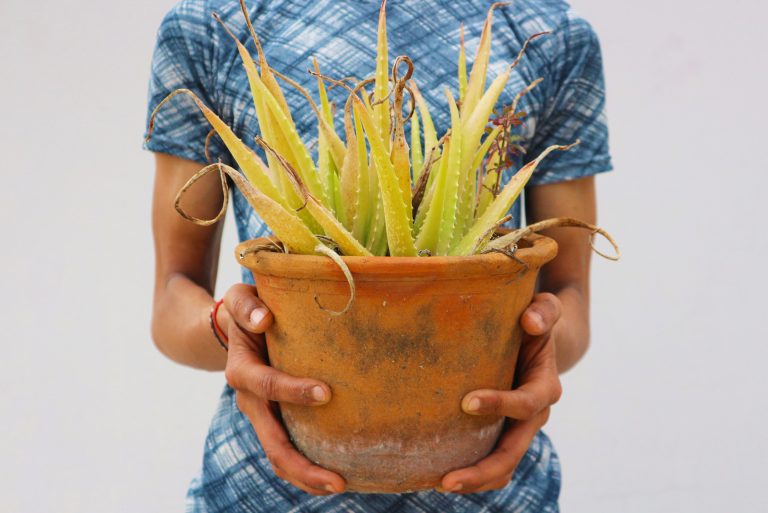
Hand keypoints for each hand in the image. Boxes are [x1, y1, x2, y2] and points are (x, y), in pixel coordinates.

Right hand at [220, 284, 345, 494]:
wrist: (236, 326)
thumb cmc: (247, 308)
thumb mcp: (239, 297)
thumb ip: (246, 306)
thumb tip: (265, 319)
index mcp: (241, 371)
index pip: (267, 385)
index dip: (293, 391)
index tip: (326, 393)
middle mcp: (249, 401)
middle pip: (272, 442)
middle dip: (303, 464)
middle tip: (338, 479)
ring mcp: (262, 415)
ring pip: (278, 456)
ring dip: (306, 476)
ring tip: (340, 485)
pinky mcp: (275, 420)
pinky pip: (287, 449)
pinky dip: (306, 467)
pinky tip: (335, 474)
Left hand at [439, 292, 563, 493]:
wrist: (536, 338)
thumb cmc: (533, 321)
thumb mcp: (544, 309)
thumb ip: (543, 311)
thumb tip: (529, 321)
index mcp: (545, 386)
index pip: (526, 404)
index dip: (500, 404)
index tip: (467, 402)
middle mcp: (535, 415)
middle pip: (512, 452)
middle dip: (482, 469)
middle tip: (446, 480)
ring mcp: (518, 429)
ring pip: (503, 467)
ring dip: (475, 480)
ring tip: (439, 484)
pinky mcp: (502, 432)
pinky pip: (492, 462)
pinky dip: (472, 473)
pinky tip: (438, 474)